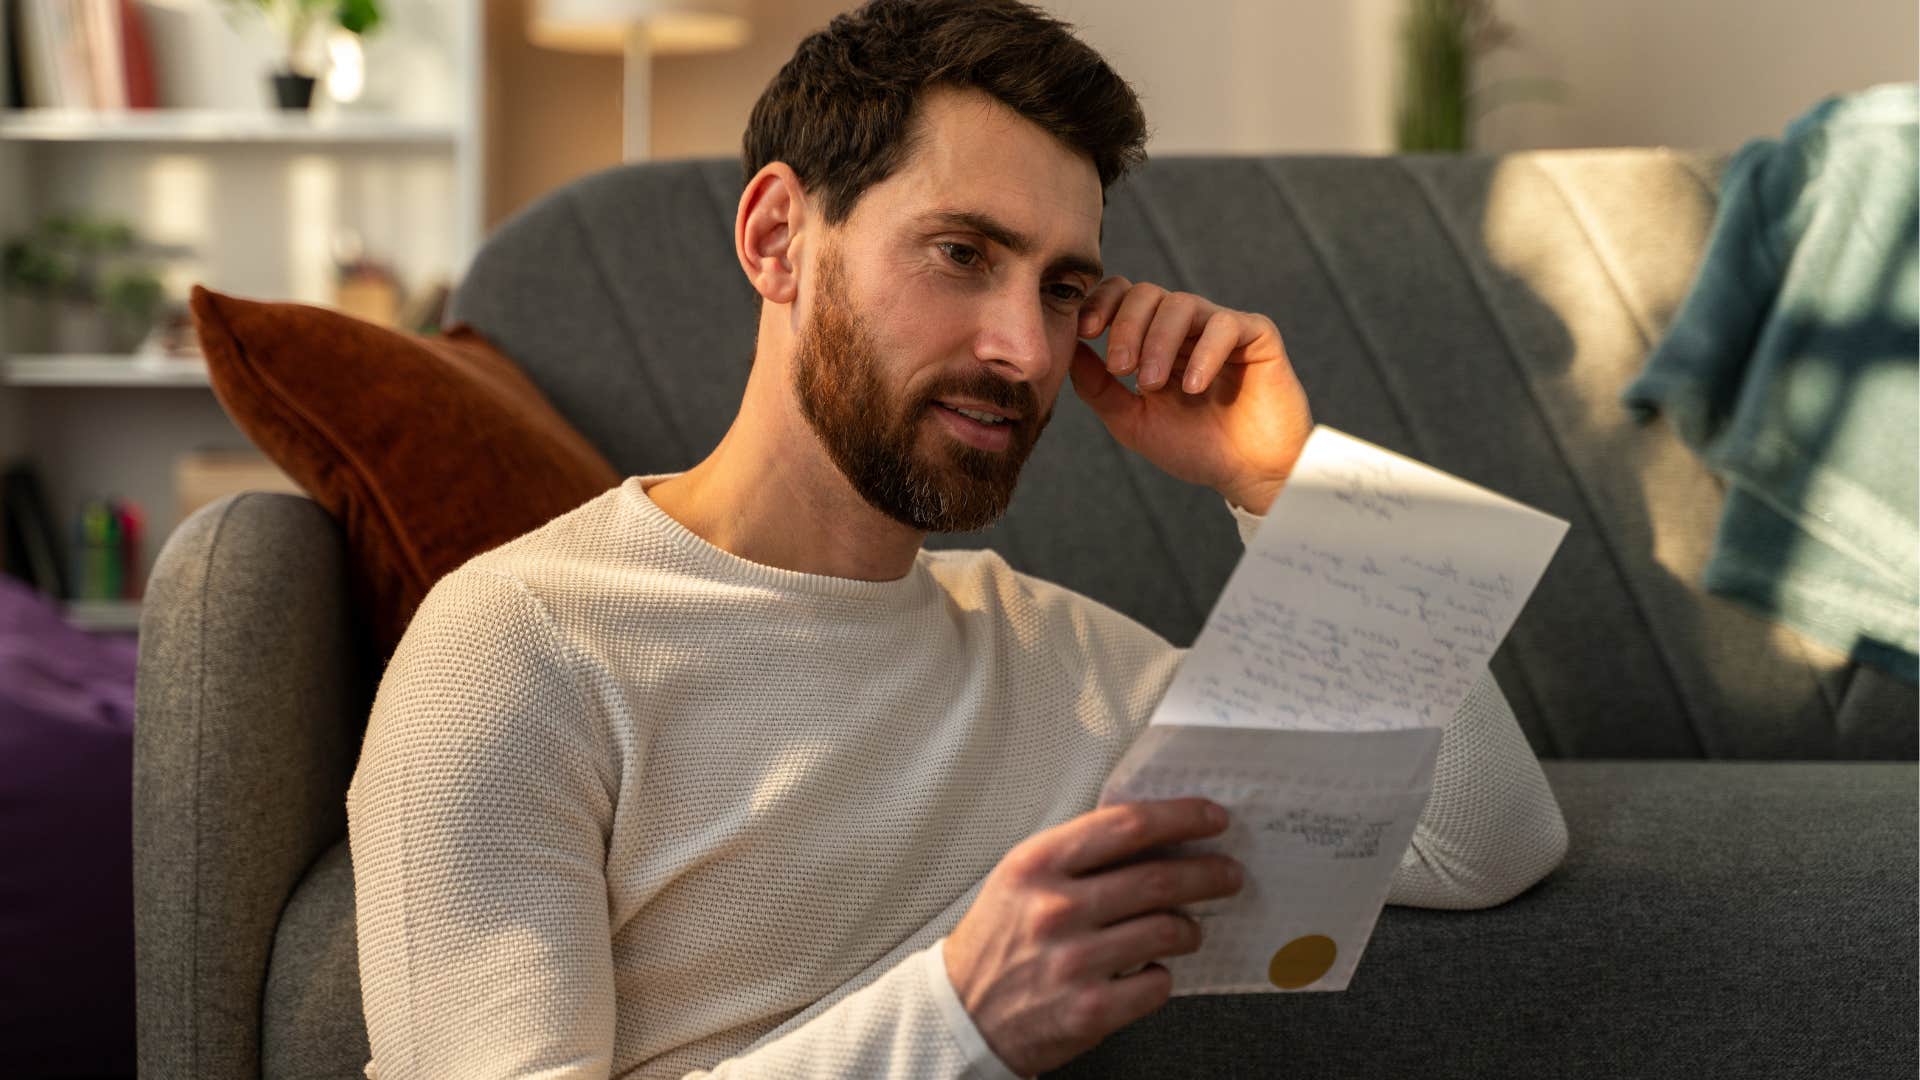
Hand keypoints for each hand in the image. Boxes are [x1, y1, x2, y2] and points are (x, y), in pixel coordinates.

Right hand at [942, 798, 1242, 1075]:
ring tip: (1188, 929)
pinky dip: (1164, 976)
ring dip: (1189, 928)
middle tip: (1228, 873)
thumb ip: (1078, 855)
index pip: (1126, 826)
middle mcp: (1056, 909)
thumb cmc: (999, 938)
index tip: (1212, 817)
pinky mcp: (1088, 1010)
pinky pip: (1157, 985)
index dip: (1180, 817)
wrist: (962, 1013)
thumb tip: (1154, 835)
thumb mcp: (1022, 877)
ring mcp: (1073, 962)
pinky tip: (1152, 971)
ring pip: (1167, 931)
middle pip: (1158, 878)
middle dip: (1208, 872)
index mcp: (1038, 864)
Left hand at [1068, 278, 1312, 514]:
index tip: (1085, 332)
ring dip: (1159, 341)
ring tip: (1151, 384)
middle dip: (1126, 327)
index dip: (1101, 303)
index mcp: (1154, 338)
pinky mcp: (1258, 336)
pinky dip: (1204, 353)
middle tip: (1120, 368)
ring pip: (1183, 303)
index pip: (1123, 296)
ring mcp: (1222, 327)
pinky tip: (1192, 386)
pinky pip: (1227, 325)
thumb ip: (1098, 388)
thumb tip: (1068, 349)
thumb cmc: (1193, 447)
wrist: (1247, 475)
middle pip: (1147, 293)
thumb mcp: (1132, 421)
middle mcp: (1187, 326)